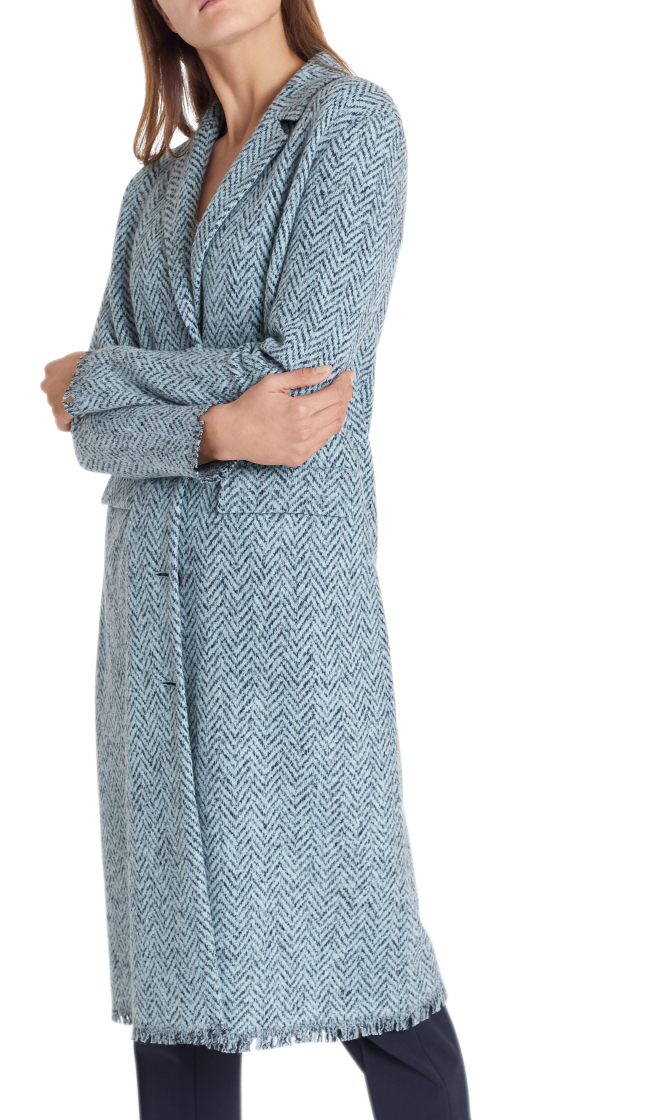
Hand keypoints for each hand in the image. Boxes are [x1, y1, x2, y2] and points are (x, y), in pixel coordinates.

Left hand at [41, 351, 86, 430]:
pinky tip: (82, 423)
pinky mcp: (58, 414)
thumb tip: (83, 368)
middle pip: (55, 395)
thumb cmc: (94, 364)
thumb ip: (75, 365)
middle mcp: (47, 384)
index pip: (55, 381)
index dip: (68, 387)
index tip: (80, 389)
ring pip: (59, 409)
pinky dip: (70, 425)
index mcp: (51, 369)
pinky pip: (62, 425)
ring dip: (70, 410)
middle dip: (67, 398)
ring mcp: (51, 399)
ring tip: (87, 409)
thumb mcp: (82, 358)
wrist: (96, 376)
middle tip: (85, 399)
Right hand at [198, 365, 354, 466]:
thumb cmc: (249, 406)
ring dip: (339, 412)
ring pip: (334, 428)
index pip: (335, 395)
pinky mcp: (299, 458)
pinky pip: (322, 441)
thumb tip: (327, 370)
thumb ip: (302, 376)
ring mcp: (302, 447)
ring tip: (337, 400)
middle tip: (345, 385)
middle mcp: (304, 431)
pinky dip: (327, 427)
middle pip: (339, 411)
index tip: (348, 375)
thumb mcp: (273, 383)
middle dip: (345, 396)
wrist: (233, 435)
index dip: (345, 383)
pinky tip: (323, 417)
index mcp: (299, 410)